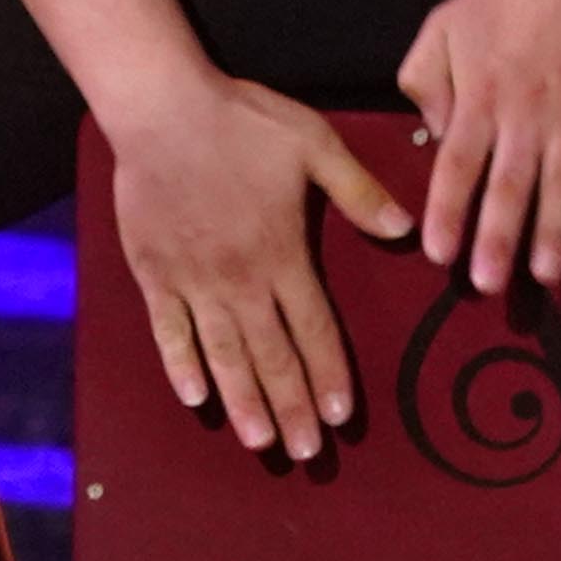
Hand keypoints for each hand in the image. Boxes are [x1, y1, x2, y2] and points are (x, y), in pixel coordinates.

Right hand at [101, 69, 413, 460]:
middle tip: (305, 453)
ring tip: (260, 441)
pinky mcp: (154, 271)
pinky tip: (194, 397)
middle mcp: (241, 278)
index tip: (340, 418)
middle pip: (271, 355)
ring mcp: (194, 279)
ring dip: (243, 400)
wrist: (161, 107)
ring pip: (223, 352)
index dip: (329, 375)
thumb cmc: (240, 121)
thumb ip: (358, 191)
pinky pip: (169, 329)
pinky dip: (181, 364)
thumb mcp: (313, 143)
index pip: (314, 329)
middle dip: (291, 406)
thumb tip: (406, 230)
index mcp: (283, 253)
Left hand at [395, 0, 560, 287]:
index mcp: (479, 99)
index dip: (447, 210)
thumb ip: (423, 79)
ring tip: (543, 276)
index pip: (456, 165)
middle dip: (496, 240)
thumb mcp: (441, 28)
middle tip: (487, 286)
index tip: (437, 253)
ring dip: (554, 235)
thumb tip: (432, 134)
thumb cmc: (505, 3)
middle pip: (507, 188)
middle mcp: (525, 119)